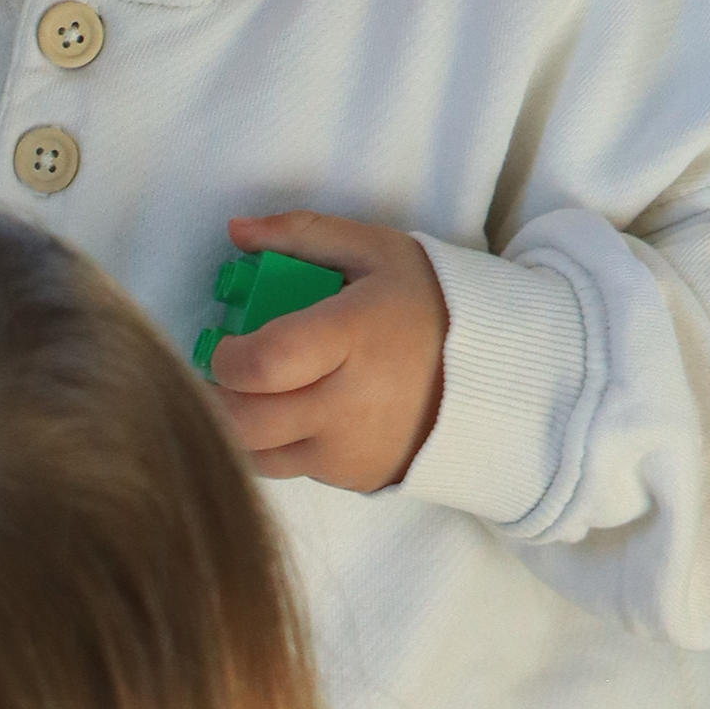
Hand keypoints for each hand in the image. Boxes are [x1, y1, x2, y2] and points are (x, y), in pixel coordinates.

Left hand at [204, 212, 448, 490]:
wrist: (495, 375)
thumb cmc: (428, 304)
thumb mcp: (377, 252)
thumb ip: (303, 235)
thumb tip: (237, 230)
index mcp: (355, 337)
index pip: (263, 363)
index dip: (226, 357)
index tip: (225, 343)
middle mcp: (349, 404)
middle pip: (244, 421)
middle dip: (215, 397)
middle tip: (218, 374)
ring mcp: (348, 450)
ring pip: (253, 453)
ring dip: (235, 425)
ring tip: (249, 393)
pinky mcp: (351, 478)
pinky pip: (284, 469)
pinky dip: (269, 446)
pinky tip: (285, 415)